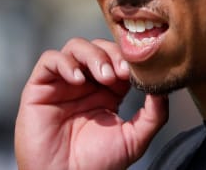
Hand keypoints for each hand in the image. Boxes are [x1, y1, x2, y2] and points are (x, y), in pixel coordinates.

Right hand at [15, 38, 167, 169]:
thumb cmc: (99, 164)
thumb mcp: (135, 138)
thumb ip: (154, 114)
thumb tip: (165, 87)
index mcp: (108, 90)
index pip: (119, 58)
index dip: (127, 58)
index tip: (136, 71)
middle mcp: (85, 82)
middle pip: (99, 47)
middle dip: (112, 54)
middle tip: (120, 73)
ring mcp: (62, 83)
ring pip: (75, 47)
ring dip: (92, 55)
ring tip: (102, 75)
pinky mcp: (40, 88)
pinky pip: (49, 60)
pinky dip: (64, 63)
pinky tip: (78, 79)